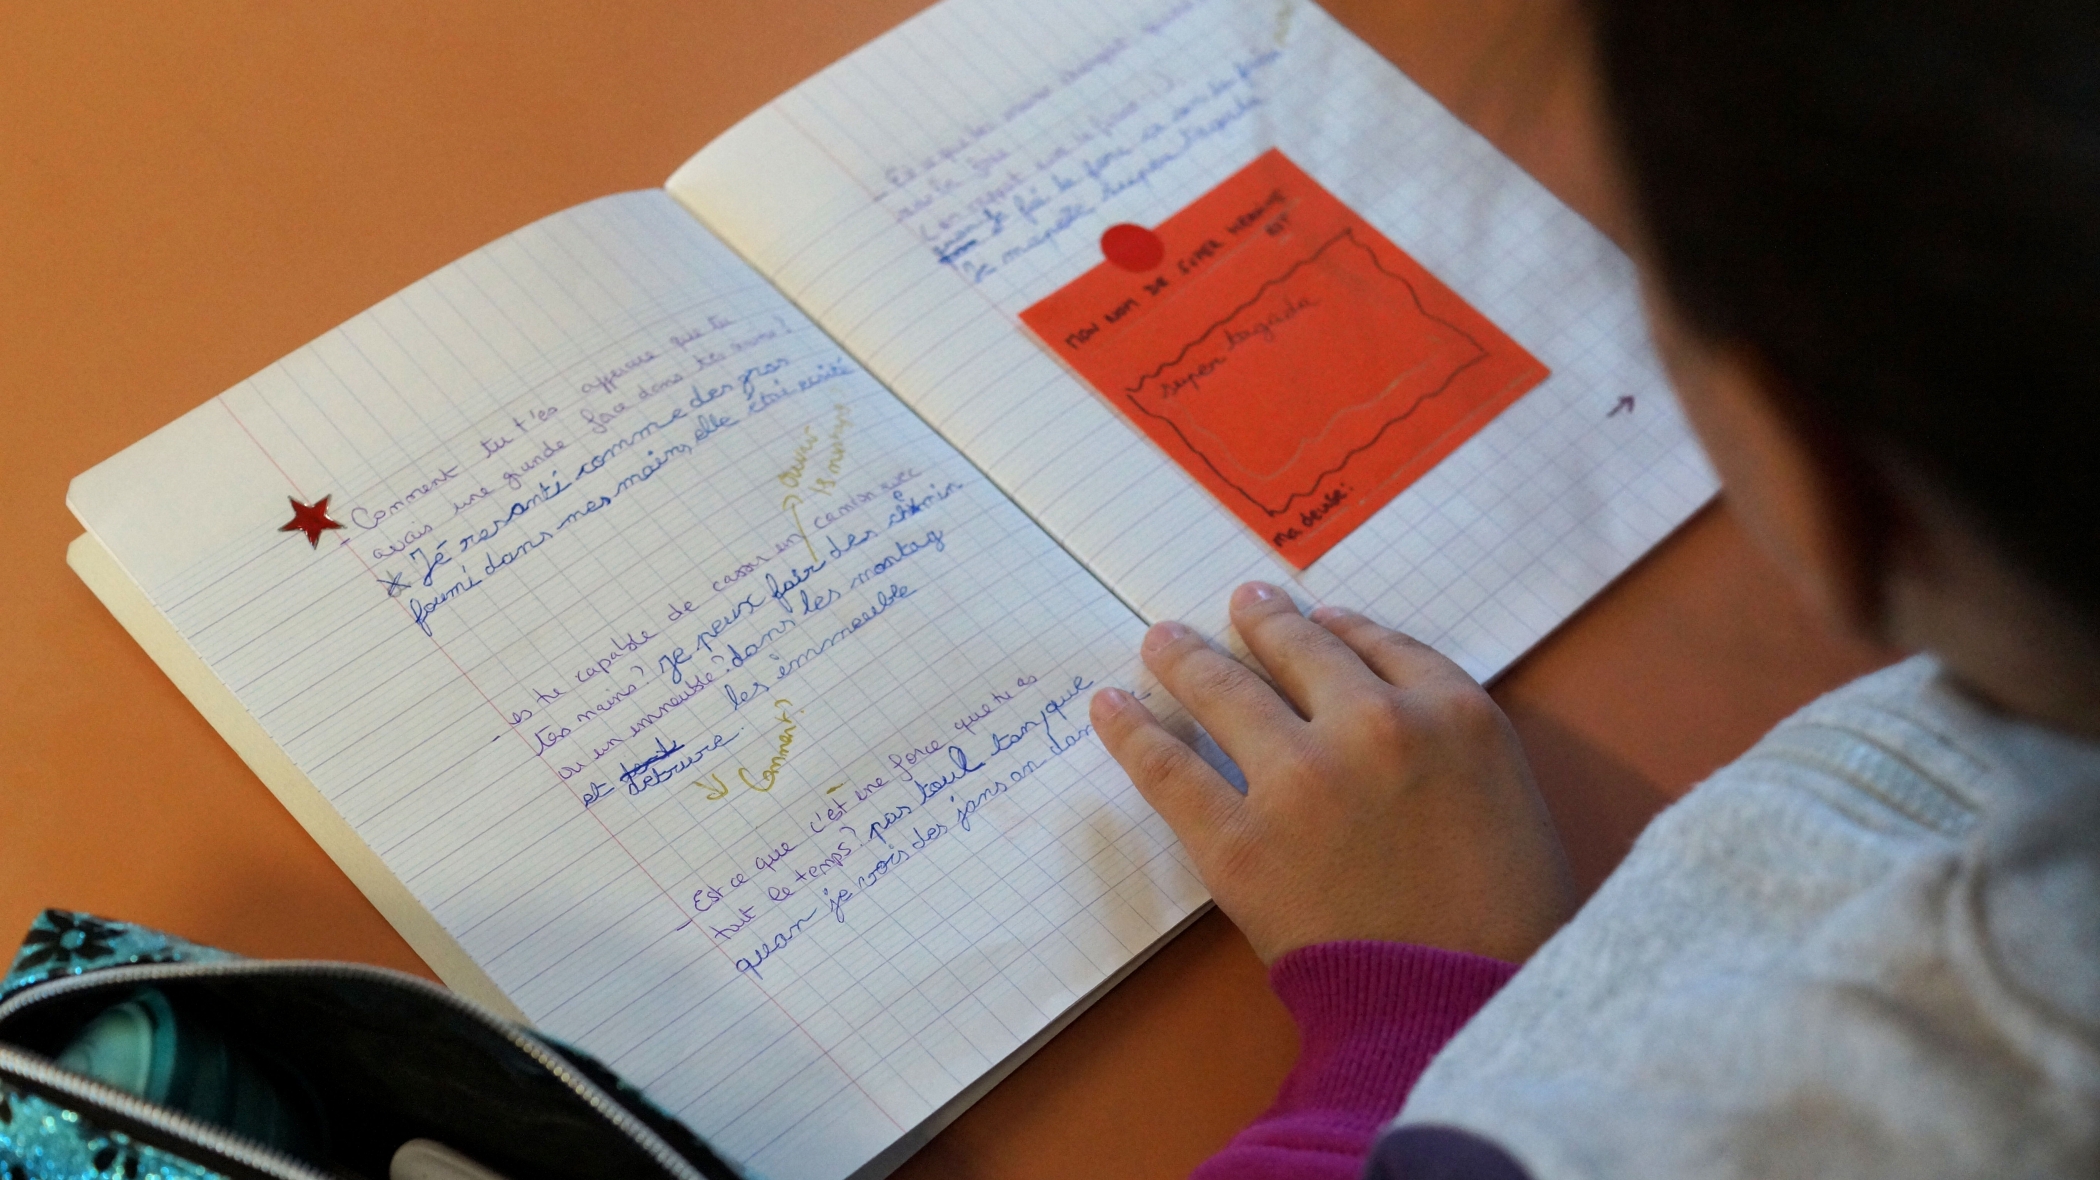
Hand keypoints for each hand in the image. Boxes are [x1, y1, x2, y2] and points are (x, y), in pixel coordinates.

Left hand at [1091, 583, 1575, 964]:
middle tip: (1236, 606)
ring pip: (1226, 692)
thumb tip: (1381, 699)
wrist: (1458, 1007)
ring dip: (1187, 658)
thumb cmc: (1506, 921)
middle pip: (1300, 652)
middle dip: (1261, 622)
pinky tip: (1112, 707)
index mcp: (1452, 713)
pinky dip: (1134, 732)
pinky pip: (1170, 769)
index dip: (1335, 627)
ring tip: (1161, 641)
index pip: (1379, 644)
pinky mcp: (1239, 840)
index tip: (1309, 616)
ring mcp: (1299, 779)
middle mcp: (1373, 726)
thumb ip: (1451, 739)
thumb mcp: (1510, 798)